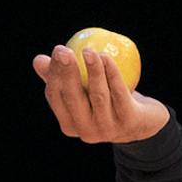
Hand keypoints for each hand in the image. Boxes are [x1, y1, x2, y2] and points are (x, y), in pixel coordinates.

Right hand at [32, 44, 171, 143]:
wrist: (144, 120)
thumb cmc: (106, 100)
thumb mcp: (82, 90)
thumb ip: (62, 77)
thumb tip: (38, 60)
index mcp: (69, 125)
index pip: (56, 97)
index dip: (54, 73)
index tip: (58, 50)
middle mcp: (86, 131)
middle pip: (73, 98)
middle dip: (68, 72)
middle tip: (65, 50)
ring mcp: (108, 129)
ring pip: (98, 95)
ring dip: (93, 70)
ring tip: (88, 50)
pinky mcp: (128, 122)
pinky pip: (119, 93)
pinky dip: (112, 73)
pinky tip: (106, 57)